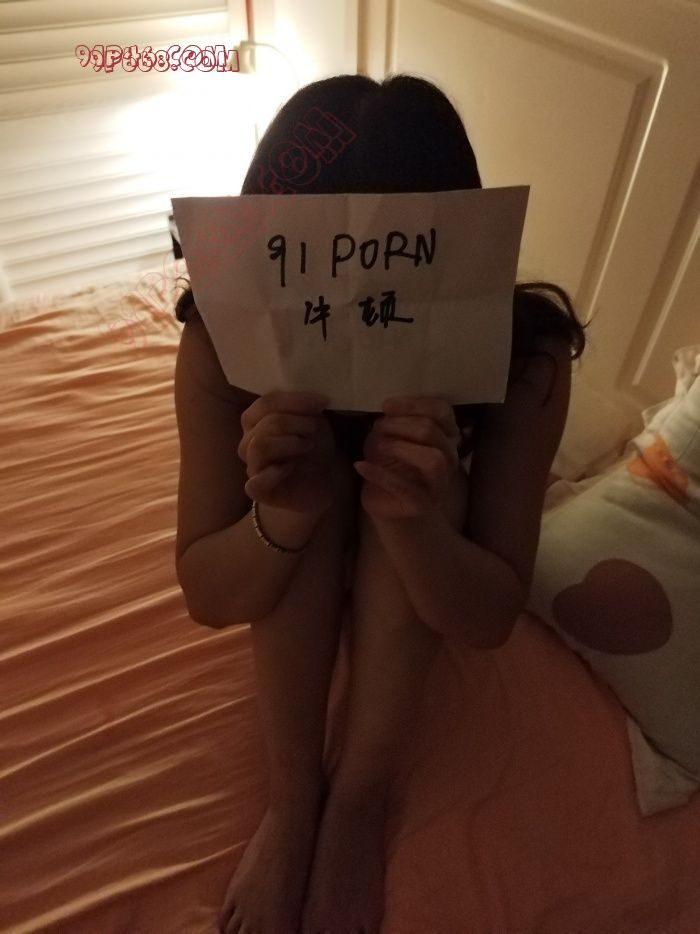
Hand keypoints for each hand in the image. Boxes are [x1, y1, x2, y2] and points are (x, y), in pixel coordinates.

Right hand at [238, 390, 339, 517]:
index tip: (322, 402)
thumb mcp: (312, 421)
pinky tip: (292, 467)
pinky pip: (255, 482)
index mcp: (256, 421)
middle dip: (295, 422)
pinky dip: (275, 473)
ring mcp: (251, 466)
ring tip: (308, 444)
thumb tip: (312, 399)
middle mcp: (248, 442)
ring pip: (260, 446)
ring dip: (289, 442)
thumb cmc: (312, 448)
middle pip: (265, 423)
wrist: (320, 481)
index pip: (266, 403)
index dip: (294, 400)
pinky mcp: (257, 490)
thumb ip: (304, 407)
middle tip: (314, 428)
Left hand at [354, 396, 461, 519]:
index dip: (415, 404)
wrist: (389, 504)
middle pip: (432, 432)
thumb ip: (394, 421)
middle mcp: (449, 458)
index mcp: (445, 436)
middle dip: (400, 425)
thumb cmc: (392, 465)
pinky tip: (361, 466)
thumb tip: (389, 407)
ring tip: (377, 447)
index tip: (387, 406)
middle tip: (377, 428)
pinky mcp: (422, 504)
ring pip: (433, 460)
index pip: (442, 410)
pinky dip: (381, 475)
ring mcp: (439, 484)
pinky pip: (405, 488)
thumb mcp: (390, 436)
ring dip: (400, 448)